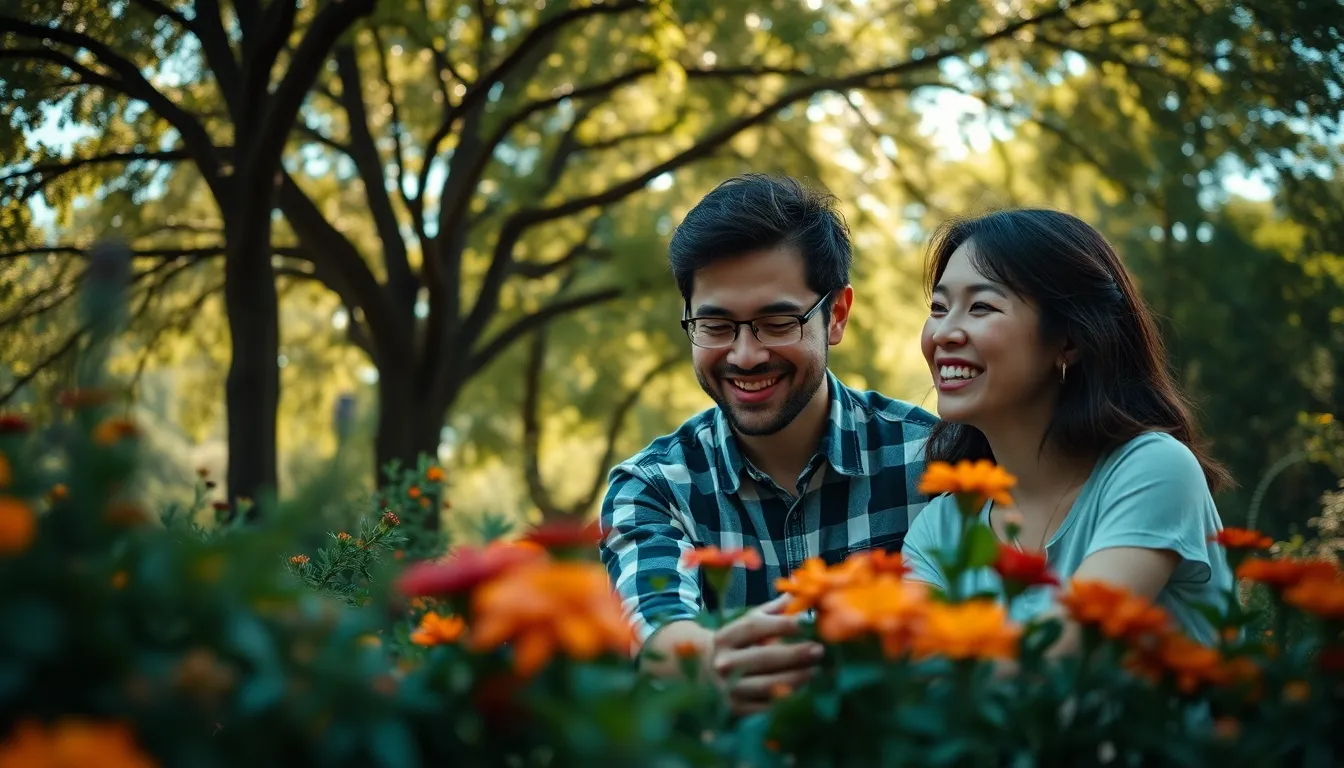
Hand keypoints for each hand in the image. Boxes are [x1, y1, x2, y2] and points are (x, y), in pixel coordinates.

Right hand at [709, 595, 823, 715]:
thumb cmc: (737, 646)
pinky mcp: (737, 709)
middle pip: (764, 657)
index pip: (755, 626)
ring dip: (796, 678)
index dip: (783, 624)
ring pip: (768, 684)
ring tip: (815, 671)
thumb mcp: (748, 624)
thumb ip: (773, 610)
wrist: (707, 677)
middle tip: (819, 650)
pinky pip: (768, 705)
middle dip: (795, 653)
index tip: (808, 624)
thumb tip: (799, 589)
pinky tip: (804, 690)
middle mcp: (723, 663)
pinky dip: (788, 698)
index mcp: (725, 637)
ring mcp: (728, 688)